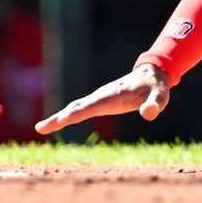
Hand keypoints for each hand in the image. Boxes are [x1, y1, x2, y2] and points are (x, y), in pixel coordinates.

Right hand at [35, 62, 169, 134]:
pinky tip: (55, 122)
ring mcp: (99, 97)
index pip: (95, 105)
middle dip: (61, 117)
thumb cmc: (156, 88)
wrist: (152, 74)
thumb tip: (149, 113)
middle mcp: (103, 95)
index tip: (63, 119)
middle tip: (42, 127)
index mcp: (115, 95)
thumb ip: (155, 104)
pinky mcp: (99, 100)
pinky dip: (66, 115)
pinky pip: (79, 108)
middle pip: (79, 107)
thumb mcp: (160, 97)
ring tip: (41, 127)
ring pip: (76, 106)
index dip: (79, 113)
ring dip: (58, 117)